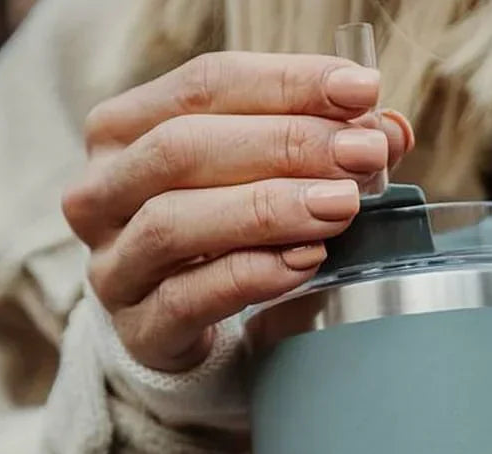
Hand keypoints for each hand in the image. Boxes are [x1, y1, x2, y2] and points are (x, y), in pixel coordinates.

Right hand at [62, 52, 413, 371]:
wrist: (185, 331)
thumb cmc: (224, 240)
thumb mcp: (265, 182)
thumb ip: (321, 152)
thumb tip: (389, 129)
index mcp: (125, 130)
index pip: (205, 84)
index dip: (287, 82)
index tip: (361, 91)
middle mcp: (102, 190)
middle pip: (185, 146)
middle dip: (286, 145)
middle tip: (362, 155)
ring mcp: (113, 263)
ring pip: (175, 221)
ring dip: (269, 209)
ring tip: (341, 206)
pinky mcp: (139, 327)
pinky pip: (190, 296)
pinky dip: (253, 274)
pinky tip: (307, 261)